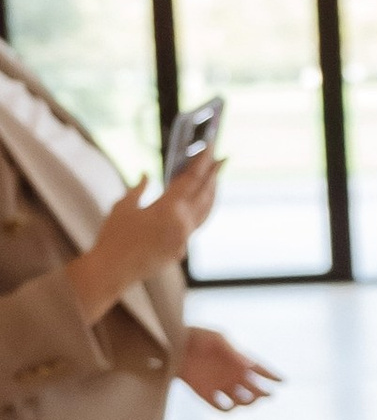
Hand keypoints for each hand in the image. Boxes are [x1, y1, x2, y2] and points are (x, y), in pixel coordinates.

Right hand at [63, 160, 220, 324]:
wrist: (111, 272)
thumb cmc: (112, 237)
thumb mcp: (122, 206)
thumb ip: (139, 189)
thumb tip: (147, 175)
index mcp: (169, 210)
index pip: (191, 179)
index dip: (202, 162)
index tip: (211, 147)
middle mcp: (182, 225)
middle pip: (204, 194)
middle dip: (214, 175)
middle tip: (223, 159)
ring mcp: (184, 240)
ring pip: (205, 212)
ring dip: (211, 194)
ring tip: (215, 179)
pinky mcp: (180, 250)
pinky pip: (195, 226)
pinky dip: (200, 211)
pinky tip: (199, 205)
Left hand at [176, 326, 279, 410]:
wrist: (172, 344)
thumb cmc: (196, 336)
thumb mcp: (216, 339)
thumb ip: (233, 352)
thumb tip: (249, 365)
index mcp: (237, 360)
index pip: (260, 369)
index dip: (272, 376)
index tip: (282, 381)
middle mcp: (231, 374)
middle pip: (254, 389)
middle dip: (263, 393)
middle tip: (266, 394)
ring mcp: (219, 385)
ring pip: (241, 401)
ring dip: (247, 402)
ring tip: (246, 399)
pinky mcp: (205, 394)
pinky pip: (220, 407)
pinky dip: (226, 409)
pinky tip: (228, 405)